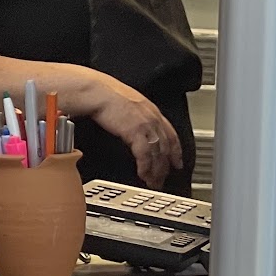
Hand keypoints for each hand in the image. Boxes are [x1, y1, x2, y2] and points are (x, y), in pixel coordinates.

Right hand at [78, 72, 180, 187]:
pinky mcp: (136, 132)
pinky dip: (145, 167)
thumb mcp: (130, 105)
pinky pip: (145, 155)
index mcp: (153, 112)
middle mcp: (153, 119)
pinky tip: (143, 175)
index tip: (177, 163)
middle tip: (162, 180)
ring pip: (157, 154)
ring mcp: (147, 125)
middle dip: (165, 167)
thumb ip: (138, 118)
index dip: (176, 152)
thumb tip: (136, 130)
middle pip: (165, 148)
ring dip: (155, 171)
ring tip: (152, 183)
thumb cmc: (107, 96)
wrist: (97, 92)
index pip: (171, 135)